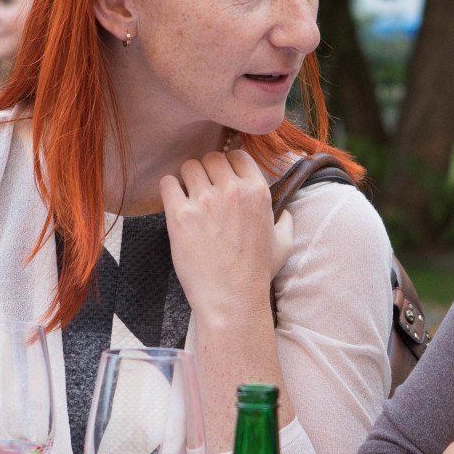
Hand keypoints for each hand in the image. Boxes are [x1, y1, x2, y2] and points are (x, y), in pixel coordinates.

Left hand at [160, 150, 291, 322]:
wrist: (231, 299)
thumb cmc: (257, 274)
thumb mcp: (283, 245)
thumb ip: (285, 221)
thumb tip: (284, 211)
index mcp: (257, 192)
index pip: (238, 155)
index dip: (229, 165)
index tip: (223, 178)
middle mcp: (232, 191)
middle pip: (212, 157)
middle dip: (208, 171)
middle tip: (204, 189)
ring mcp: (205, 201)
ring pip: (189, 166)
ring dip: (188, 178)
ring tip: (189, 196)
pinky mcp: (180, 215)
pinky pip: (167, 183)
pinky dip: (169, 189)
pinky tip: (174, 201)